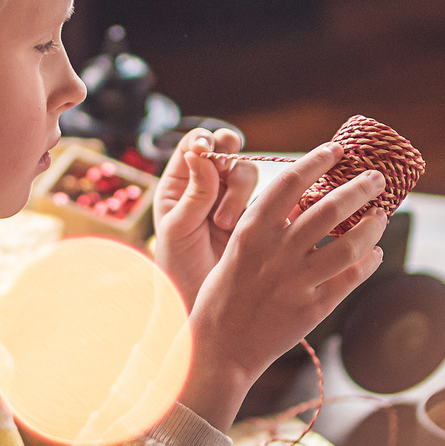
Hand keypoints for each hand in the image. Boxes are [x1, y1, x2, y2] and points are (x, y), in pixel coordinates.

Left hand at [152, 128, 256, 309]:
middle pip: (226, 152)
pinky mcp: (257, 218)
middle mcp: (207, 188)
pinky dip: (263, 201)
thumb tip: (200, 153)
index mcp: (179, 185)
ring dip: (238, 191)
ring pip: (247, 173)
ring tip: (224, 223)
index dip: (204, 140)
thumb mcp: (177, 229)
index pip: (194, 145)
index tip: (206, 150)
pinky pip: (266, 197)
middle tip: (225, 172)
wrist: (199, 305)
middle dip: (228, 158)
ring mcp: (233, 202)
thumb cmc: (177, 270)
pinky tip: (252, 219)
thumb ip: (192, 193)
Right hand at [177, 144, 390, 429]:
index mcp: (251, 232)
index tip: (336, 150)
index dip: (316, 161)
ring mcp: (296, 281)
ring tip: (381, 215)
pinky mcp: (313, 308)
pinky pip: (351, 278)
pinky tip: (374, 254)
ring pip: (349, 243)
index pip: (290, 183)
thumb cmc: (225, 294)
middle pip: (328, 208)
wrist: (218, 347)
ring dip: (372, 225)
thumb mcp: (236, 250)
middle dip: (359, 188)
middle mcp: (276, 252)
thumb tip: (306, 200)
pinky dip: (369, 261)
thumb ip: (267, 226)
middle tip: (376, 179)